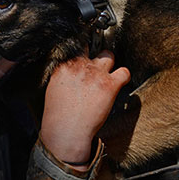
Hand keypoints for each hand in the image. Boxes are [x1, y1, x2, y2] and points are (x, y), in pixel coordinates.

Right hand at [40, 51, 129, 167]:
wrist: (66, 131)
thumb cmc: (59, 116)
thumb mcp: (54, 88)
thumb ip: (65, 76)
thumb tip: (73, 74)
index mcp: (64, 66)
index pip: (77, 48)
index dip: (84, 54)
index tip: (87, 60)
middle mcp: (80, 65)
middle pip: (93, 48)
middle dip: (97, 58)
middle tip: (98, 70)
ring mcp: (96, 74)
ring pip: (109, 55)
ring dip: (110, 64)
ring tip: (108, 76)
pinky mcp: (109, 84)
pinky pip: (124, 72)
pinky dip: (124, 77)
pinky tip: (120, 83)